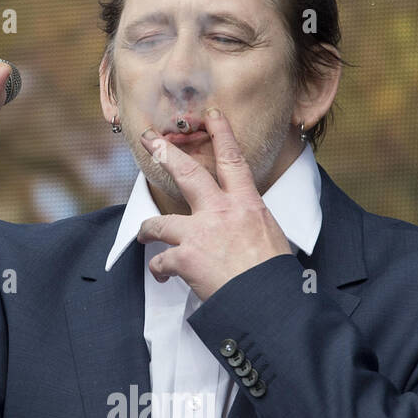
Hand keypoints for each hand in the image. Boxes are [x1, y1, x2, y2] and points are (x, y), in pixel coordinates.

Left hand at [135, 107, 293, 300]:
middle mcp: (220, 212)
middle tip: (150, 140)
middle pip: (187, 174)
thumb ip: (251, 223)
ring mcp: (199, 234)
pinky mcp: (184, 259)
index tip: (212, 115)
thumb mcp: (271, 237)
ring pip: (160, 222)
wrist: (267, 302)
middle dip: (165, 154)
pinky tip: (163, 276)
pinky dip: (159, 269)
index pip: (233, 161)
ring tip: (144, 234)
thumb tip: (245, 226)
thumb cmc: (273, 275)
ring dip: (148, 229)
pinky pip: (161, 261)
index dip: (222, 134)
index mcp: (247, 205)